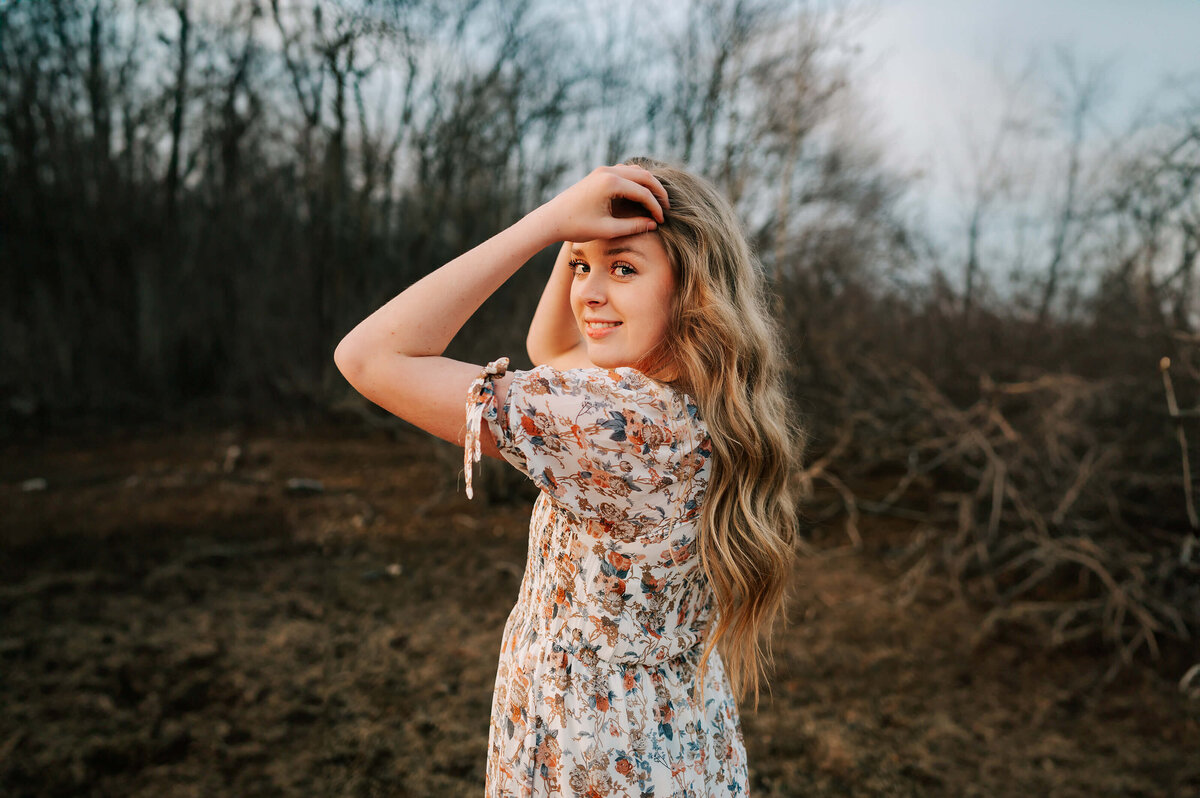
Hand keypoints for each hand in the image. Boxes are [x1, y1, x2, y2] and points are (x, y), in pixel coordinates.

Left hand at [538, 164, 669, 242]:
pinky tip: (640, 194)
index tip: (662, 221)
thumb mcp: (608, 230)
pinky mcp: (599, 174)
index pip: (643, 193)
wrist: (551, 219)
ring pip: (635, 171)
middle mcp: (608, 171)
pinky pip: (624, 172)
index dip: (656, 207)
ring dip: (648, 184)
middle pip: (644, 176)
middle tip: (666, 207)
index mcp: (611, 183)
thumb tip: (653, 224)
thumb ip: (633, 226)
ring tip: (656, 201)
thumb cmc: (576, 226)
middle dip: (658, 192)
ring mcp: (602, 170)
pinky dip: (636, 181)